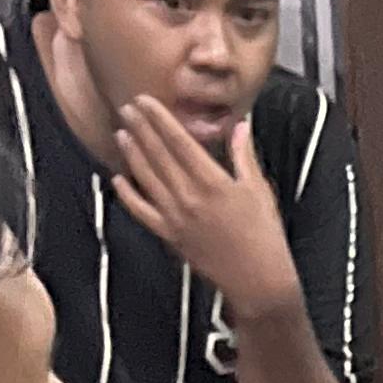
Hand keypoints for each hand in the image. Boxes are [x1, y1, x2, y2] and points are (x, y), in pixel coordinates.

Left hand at [112, 99, 300, 318]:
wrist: (258, 281)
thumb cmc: (264, 236)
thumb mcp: (259, 191)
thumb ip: (244, 156)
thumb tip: (240, 125)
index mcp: (213, 183)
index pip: (179, 142)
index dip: (159, 119)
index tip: (145, 101)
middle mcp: (190, 197)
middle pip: (158, 155)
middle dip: (140, 129)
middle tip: (126, 108)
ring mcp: (177, 218)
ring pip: (146, 178)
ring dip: (132, 154)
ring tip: (121, 132)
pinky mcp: (171, 236)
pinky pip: (143, 212)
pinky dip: (128, 195)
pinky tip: (118, 179)